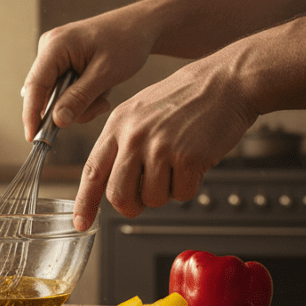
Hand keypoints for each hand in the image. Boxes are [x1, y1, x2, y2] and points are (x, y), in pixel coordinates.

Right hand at [22, 8, 156, 140]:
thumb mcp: (105, 73)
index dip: (31, 113)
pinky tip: (100, 87)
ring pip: (56, 96)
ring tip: (104, 92)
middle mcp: (49, 49)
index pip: (35, 85)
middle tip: (100, 105)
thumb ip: (79, 98)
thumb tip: (57, 122)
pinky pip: (64, 90)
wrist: (141, 26)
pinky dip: (82, 97)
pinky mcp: (61, 63)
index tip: (31, 137)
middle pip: (45, 93)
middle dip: (71, 107)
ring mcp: (54, 56)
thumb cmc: (126, 42)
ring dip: (81, 103)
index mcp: (55, 45)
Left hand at [72, 52, 257, 231]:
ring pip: (153, 199)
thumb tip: (109, 184)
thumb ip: (121, 145)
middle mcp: (134, 137)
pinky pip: (182, 194)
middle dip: (131, 205)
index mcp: (117, 126)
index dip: (85, 202)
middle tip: (144, 198)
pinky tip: (194, 162)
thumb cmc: (184, 99)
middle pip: (119, 195)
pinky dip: (190, 186)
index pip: (93, 171)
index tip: (81, 222)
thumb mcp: (138, 113)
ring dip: (167, 192)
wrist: (225, 82)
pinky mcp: (187, 157)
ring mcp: (160, 147)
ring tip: (177, 165)